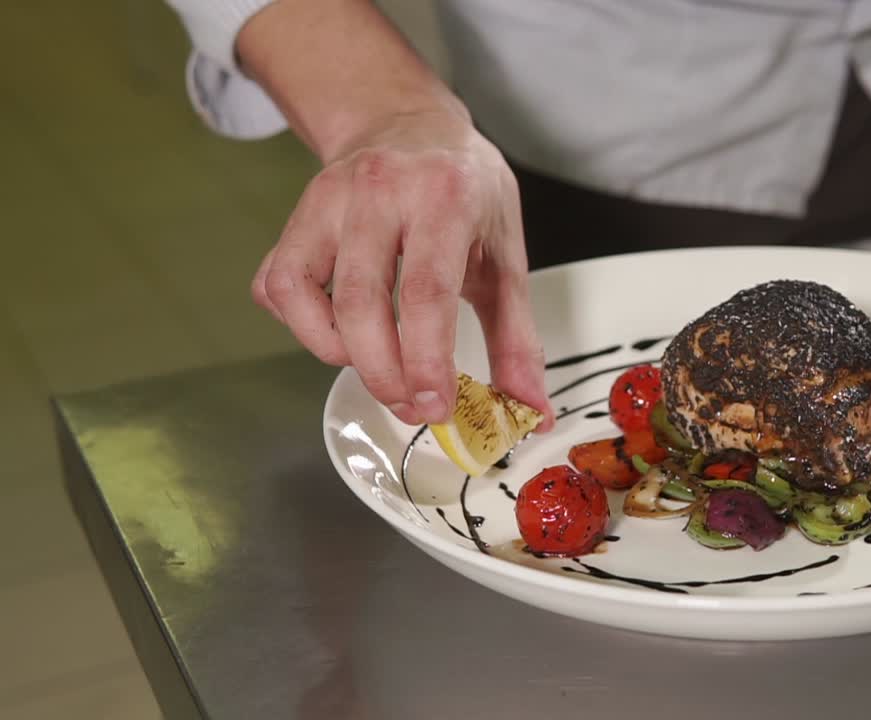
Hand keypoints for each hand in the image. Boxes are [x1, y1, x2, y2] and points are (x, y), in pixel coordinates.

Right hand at [252, 110, 551, 427]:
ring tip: (377, 365)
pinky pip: (276, 284)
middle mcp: (379, 190)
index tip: (434, 404)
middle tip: (411, 404)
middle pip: (360, 303)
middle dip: (383, 372)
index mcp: (444, 196)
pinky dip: (301, 324)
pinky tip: (339, 331)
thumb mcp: (505, 252)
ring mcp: (327, 199)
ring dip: (337, 351)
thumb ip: (518, 337)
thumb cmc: (462, 188)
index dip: (425, 360)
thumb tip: (532, 407)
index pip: (426, 293)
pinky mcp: (296, 216)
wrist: (408, 122)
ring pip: (303, 294)